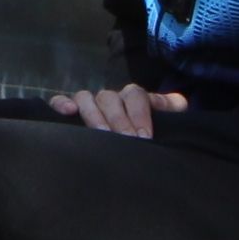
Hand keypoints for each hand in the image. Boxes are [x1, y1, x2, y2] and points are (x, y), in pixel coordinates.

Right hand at [47, 83, 187, 139]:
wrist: (136, 143)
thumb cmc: (152, 132)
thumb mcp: (168, 120)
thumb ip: (173, 108)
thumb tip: (178, 103)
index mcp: (134, 97)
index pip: (135, 95)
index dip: (139, 114)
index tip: (145, 137)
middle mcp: (111, 97)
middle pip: (110, 98)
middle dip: (119, 120)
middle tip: (126, 141)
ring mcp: (90, 104)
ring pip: (86, 98)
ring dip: (93, 116)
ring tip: (101, 136)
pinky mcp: (70, 112)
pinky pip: (60, 101)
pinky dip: (61, 104)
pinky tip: (67, 113)